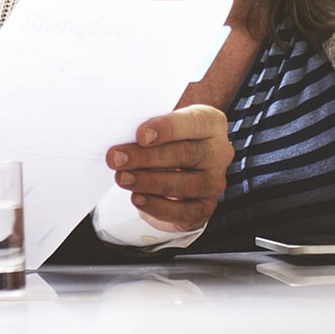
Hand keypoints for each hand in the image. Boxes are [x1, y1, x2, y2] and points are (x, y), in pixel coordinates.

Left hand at [108, 105, 231, 231]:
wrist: (179, 164)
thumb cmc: (168, 139)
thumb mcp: (163, 124)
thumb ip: (149, 127)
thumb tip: (122, 138)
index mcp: (211, 123)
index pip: (194, 122)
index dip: (167, 128)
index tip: (141, 135)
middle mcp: (218, 153)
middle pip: (185, 154)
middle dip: (146, 157)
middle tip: (117, 158)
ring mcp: (214, 182)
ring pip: (185, 184)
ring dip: (149, 182)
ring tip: (123, 178)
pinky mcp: (204, 207)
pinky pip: (183, 211)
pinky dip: (157, 207)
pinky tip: (138, 198)